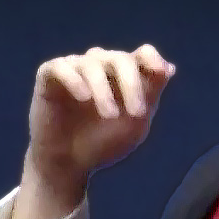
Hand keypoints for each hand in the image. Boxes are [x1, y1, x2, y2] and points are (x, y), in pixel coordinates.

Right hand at [13, 45, 174, 218]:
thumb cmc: (103, 143)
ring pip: (92, 63)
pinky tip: (83, 97)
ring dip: (104, 89)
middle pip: (120, 58)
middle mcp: (100, 66)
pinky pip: (61, 67)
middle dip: (131, 83)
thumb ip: (150, 95)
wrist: (69, 164)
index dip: (152, 59)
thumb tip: (169, 67)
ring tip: (109, 115)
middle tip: (136, 113)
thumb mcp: (134, 123)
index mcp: (124, 74)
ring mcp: (75, 68)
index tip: (159, 73)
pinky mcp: (49, 76)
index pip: (142, 54)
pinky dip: (74, 79)